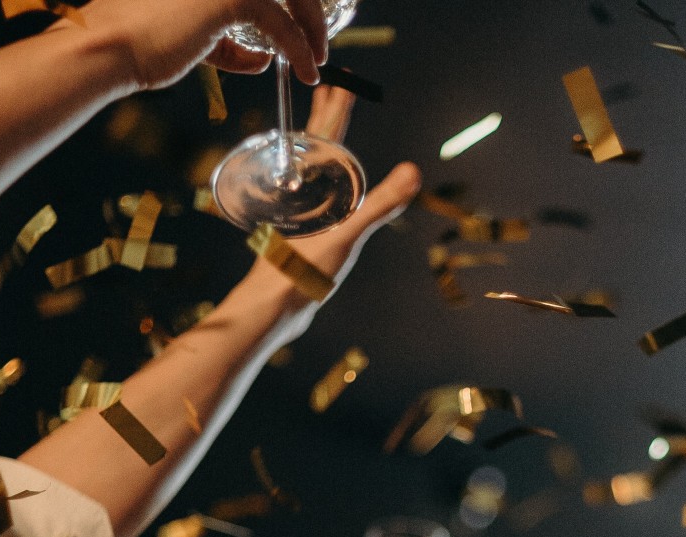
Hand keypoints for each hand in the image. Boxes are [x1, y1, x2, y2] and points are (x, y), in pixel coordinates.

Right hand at [70, 0, 330, 88]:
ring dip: (311, 29)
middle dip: (309, 9)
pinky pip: (282, 25)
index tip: (306, 21)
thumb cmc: (141, 41)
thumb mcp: (195, 34)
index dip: (291, 1)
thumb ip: (228, 37)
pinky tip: (306, 71)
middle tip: (319, 39)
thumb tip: (264, 58)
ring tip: (316, 60)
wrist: (110, 47)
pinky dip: (300, 50)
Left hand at [245, 86, 421, 339]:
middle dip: (327, 115)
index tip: (343, 79)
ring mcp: (301, 212)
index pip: (328, 135)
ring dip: (320, 142)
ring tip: (324, 124)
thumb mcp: (346, 235)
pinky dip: (320, 178)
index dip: (338, 107)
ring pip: (312, 167)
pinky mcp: (301, 232)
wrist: (271, 307)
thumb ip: (380, 204)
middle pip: (317, 144)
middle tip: (334, 85)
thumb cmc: (302, 270)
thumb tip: (414, 172)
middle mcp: (304, 194)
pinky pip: (313, 193)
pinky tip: (323, 188)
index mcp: (314, 186)